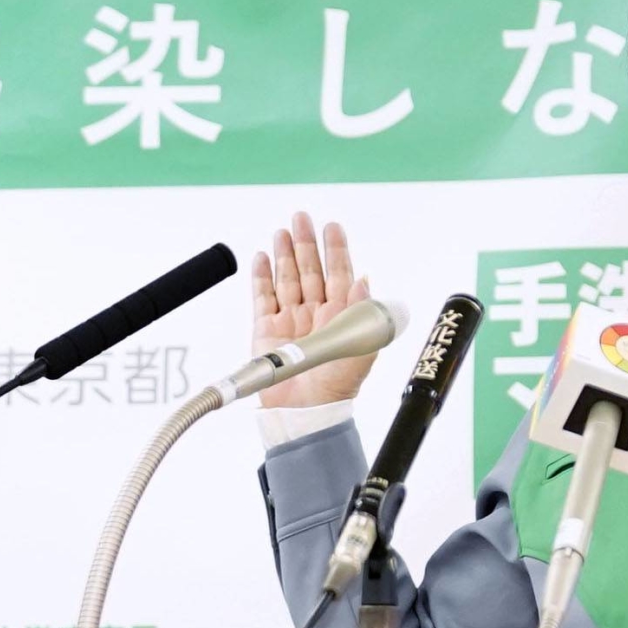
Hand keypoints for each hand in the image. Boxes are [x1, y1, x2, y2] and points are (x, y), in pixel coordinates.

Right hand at [251, 212, 377, 408]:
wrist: (306, 410)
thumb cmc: (337, 384)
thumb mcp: (361, 346)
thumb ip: (363, 310)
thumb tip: (366, 278)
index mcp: (341, 315)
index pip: (339, 274)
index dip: (336, 250)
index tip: (332, 226)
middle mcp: (315, 314)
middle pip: (310, 270)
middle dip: (306, 243)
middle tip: (302, 217)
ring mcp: (290, 320)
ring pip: (286, 279)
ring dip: (285, 254)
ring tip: (283, 231)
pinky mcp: (265, 330)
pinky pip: (262, 297)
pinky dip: (261, 276)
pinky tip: (262, 257)